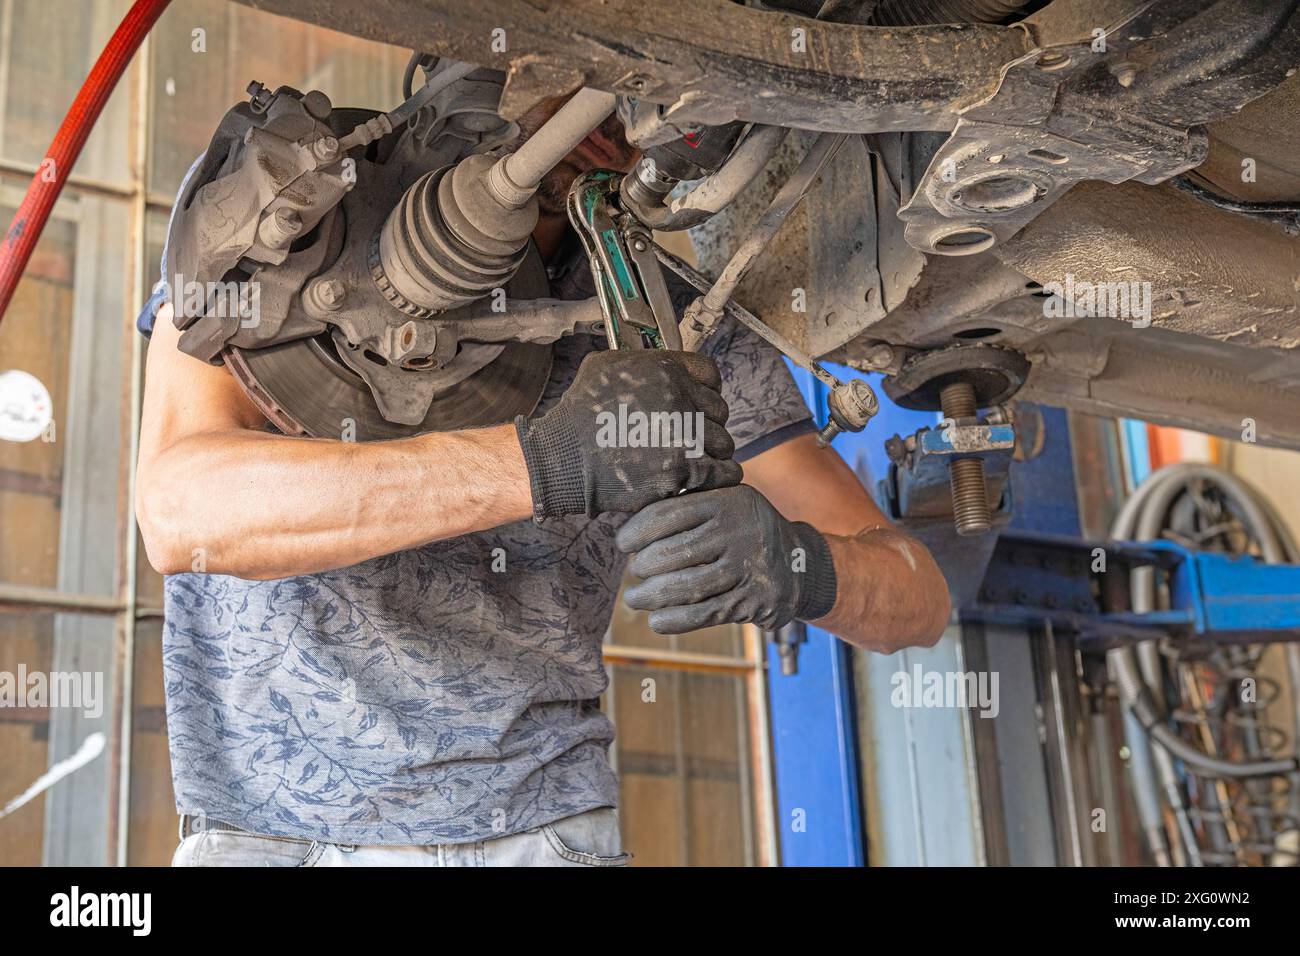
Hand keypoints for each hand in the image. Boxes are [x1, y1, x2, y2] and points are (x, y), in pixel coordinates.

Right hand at [515, 349, 740, 519]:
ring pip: (724, 443)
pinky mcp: (682, 470)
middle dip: (706, 424)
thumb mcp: (604, 367)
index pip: (710, 374)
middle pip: (719, 411)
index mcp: (665, 370)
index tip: (700, 404)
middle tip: (689, 437)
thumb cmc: (578, 415)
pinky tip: (706, 478)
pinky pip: (723, 472)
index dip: (708, 390)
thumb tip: (657, 366)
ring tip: (693, 460)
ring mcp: (683, 434)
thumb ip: (639, 363)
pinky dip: (719, 477)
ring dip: (711, 452)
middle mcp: (679, 397)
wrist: (563, 457)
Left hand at [616, 484, 837, 633]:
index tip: (623, 542)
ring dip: (650, 596)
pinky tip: (656, 619)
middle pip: (672, 553)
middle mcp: (739, 532)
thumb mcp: (728, 501)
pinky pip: (702, 615)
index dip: (637, 531)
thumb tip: (631, 515)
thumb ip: (690, 502)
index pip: (668, 514)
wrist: (800, 564)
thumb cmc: (746, 530)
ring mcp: (747, 569)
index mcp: (728, 502)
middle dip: (644, 566)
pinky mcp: (751, 602)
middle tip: (636, 570)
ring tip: (635, 598)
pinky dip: (673, 620)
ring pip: (684, 587)